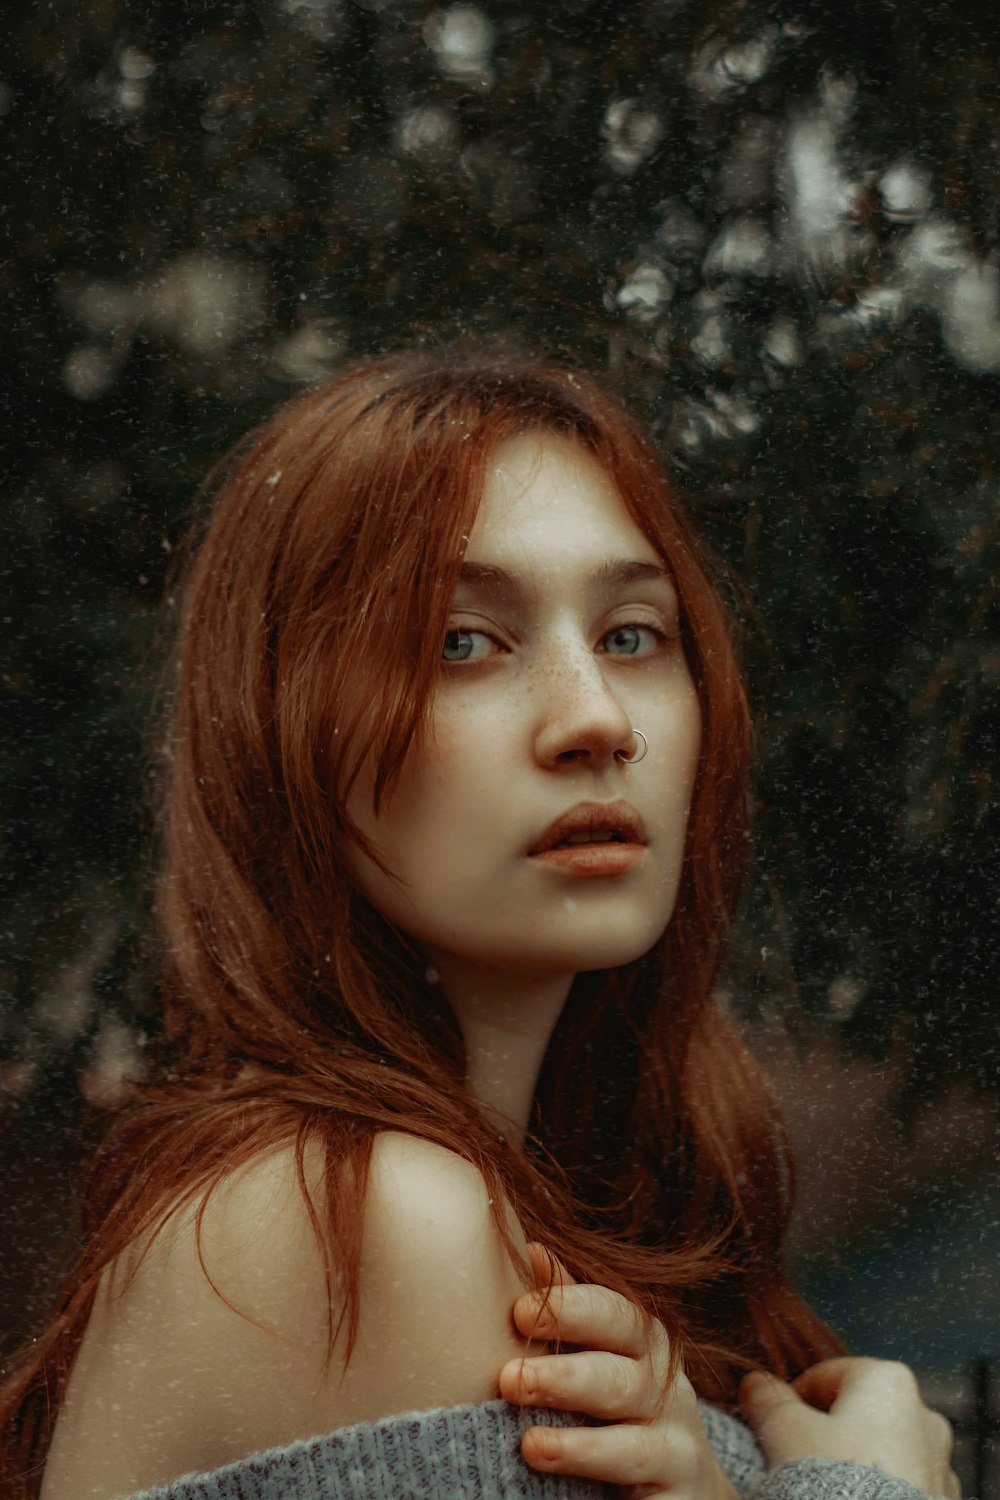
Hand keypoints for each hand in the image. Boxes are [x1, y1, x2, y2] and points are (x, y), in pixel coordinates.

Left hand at [499, 1245, 737, 1499]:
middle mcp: (668, 1396)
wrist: (685, 1485)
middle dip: (568, 1378)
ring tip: (530, 1446)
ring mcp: (676, 1453)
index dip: (573, 1310)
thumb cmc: (624, 1404)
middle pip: (624, 1380)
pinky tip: (574, 1496)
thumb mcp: (606, 1351)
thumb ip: (573, 1308)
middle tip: (509, 1379)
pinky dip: (616, 1499)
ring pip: (636, 1447)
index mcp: (647, 1347)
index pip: (619, 1317)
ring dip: (583, 1447)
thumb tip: (532, 1251)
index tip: (519, 1311)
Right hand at [740, 1357, 959, 1498]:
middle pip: (855, 1414)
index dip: (792, 1402)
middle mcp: (922, 1414)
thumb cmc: (833, 1481)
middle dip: (825, 1435)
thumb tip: (757, 1385)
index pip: (824, 1376)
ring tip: (823, 1492)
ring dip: (853, 1466)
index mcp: (887, 1380)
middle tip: (796, 1461)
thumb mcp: (784, 1430)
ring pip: (879, 1453)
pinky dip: (875, 1495)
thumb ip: (769, 1399)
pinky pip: (898, 1488)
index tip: (774, 1428)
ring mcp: (937, 1463)